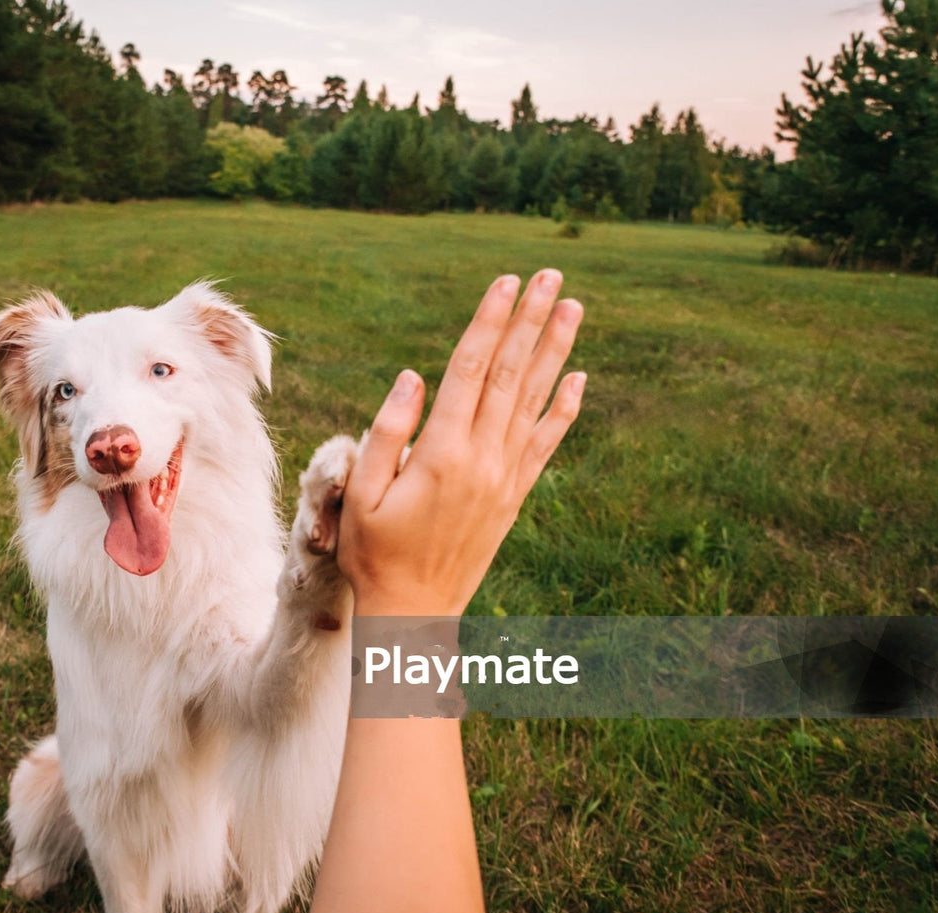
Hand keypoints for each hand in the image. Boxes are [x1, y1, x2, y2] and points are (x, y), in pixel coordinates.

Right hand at [338, 270, 585, 616]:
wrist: (414, 610)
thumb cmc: (373, 551)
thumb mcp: (359, 492)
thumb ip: (385, 432)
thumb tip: (413, 376)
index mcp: (441, 453)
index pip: (470, 370)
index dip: (489, 322)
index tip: (506, 282)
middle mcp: (482, 459)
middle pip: (509, 374)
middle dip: (530, 321)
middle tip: (551, 276)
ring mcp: (504, 477)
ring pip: (534, 401)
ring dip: (554, 351)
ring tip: (573, 307)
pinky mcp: (514, 495)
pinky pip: (545, 443)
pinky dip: (564, 409)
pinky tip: (578, 379)